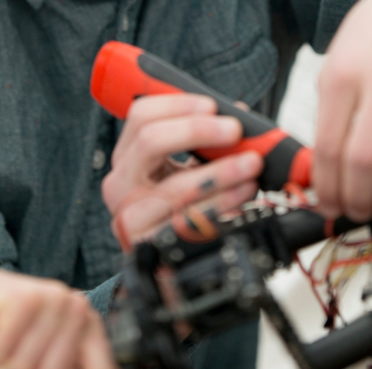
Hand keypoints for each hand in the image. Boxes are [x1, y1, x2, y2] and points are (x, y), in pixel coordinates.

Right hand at [0, 259, 113, 368]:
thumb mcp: (29, 359)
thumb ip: (57, 364)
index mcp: (83, 320)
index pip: (100, 366)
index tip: (49, 365)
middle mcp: (74, 307)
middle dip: (16, 368)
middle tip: (3, 347)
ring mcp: (52, 300)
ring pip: (23, 366)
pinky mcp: (24, 299)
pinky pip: (0, 353)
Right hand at [102, 94, 262, 244]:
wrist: (171, 267)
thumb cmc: (182, 209)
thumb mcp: (186, 171)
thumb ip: (205, 144)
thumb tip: (242, 117)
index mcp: (127, 157)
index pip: (141, 116)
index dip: (178, 105)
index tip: (213, 106)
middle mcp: (120, 184)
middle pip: (151, 141)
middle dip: (199, 131)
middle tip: (235, 131)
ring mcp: (129, 217)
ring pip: (174, 186)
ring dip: (220, 173)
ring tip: (251, 167)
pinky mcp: (146, 247)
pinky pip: (187, 223)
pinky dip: (220, 208)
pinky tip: (241, 200)